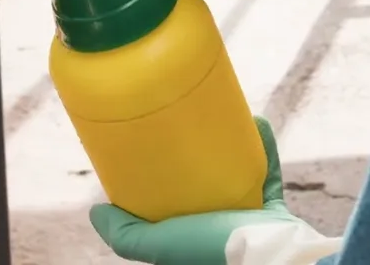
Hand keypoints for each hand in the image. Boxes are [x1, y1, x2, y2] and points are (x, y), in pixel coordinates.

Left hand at [89, 116, 319, 264]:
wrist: (267, 253)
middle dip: (200, 156)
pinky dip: (265, 149)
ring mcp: (248, 219)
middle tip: (193, 124)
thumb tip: (95, 211)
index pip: (170, 206)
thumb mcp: (157, 244)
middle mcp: (217, 228)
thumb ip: (125, 234)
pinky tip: (256, 124)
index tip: (156, 147)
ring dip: (233, 146)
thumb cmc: (210, 249)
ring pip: (238, 175)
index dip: (161, 179)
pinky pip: (268, 172)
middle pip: (205, 186)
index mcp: (189, 236)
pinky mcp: (274, 209)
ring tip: (224, 118)